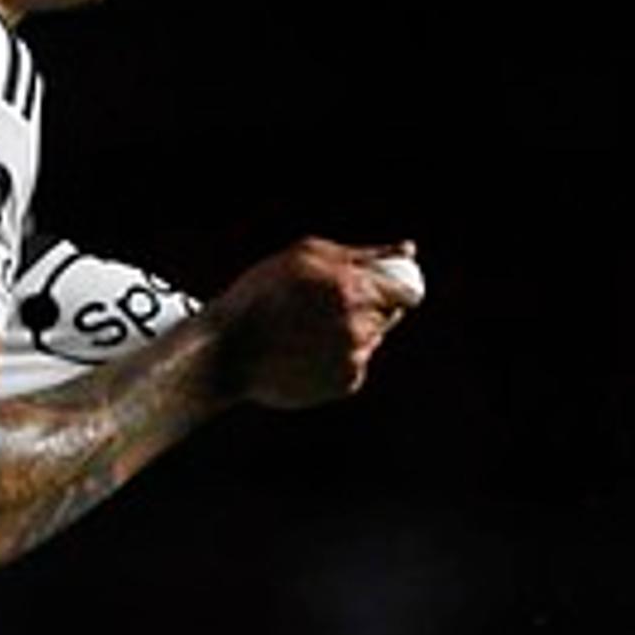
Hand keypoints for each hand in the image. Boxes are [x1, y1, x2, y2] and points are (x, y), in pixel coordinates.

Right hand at [206, 238, 420, 407]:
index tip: (377, 290)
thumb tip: (407, 251)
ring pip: (371, 340)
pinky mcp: (346, 384)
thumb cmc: (261, 295)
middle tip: (322, 309)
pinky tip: (305, 353)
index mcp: (353, 288)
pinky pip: (355, 364)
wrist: (227, 352)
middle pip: (387, 316)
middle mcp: (360, 326)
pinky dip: (338, 358)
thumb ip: (364, 254)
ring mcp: (354, 358)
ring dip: (351, 333)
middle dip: (367, 309)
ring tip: (306, 330)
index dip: (392, 289)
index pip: (405, 293)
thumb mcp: (306, 257)